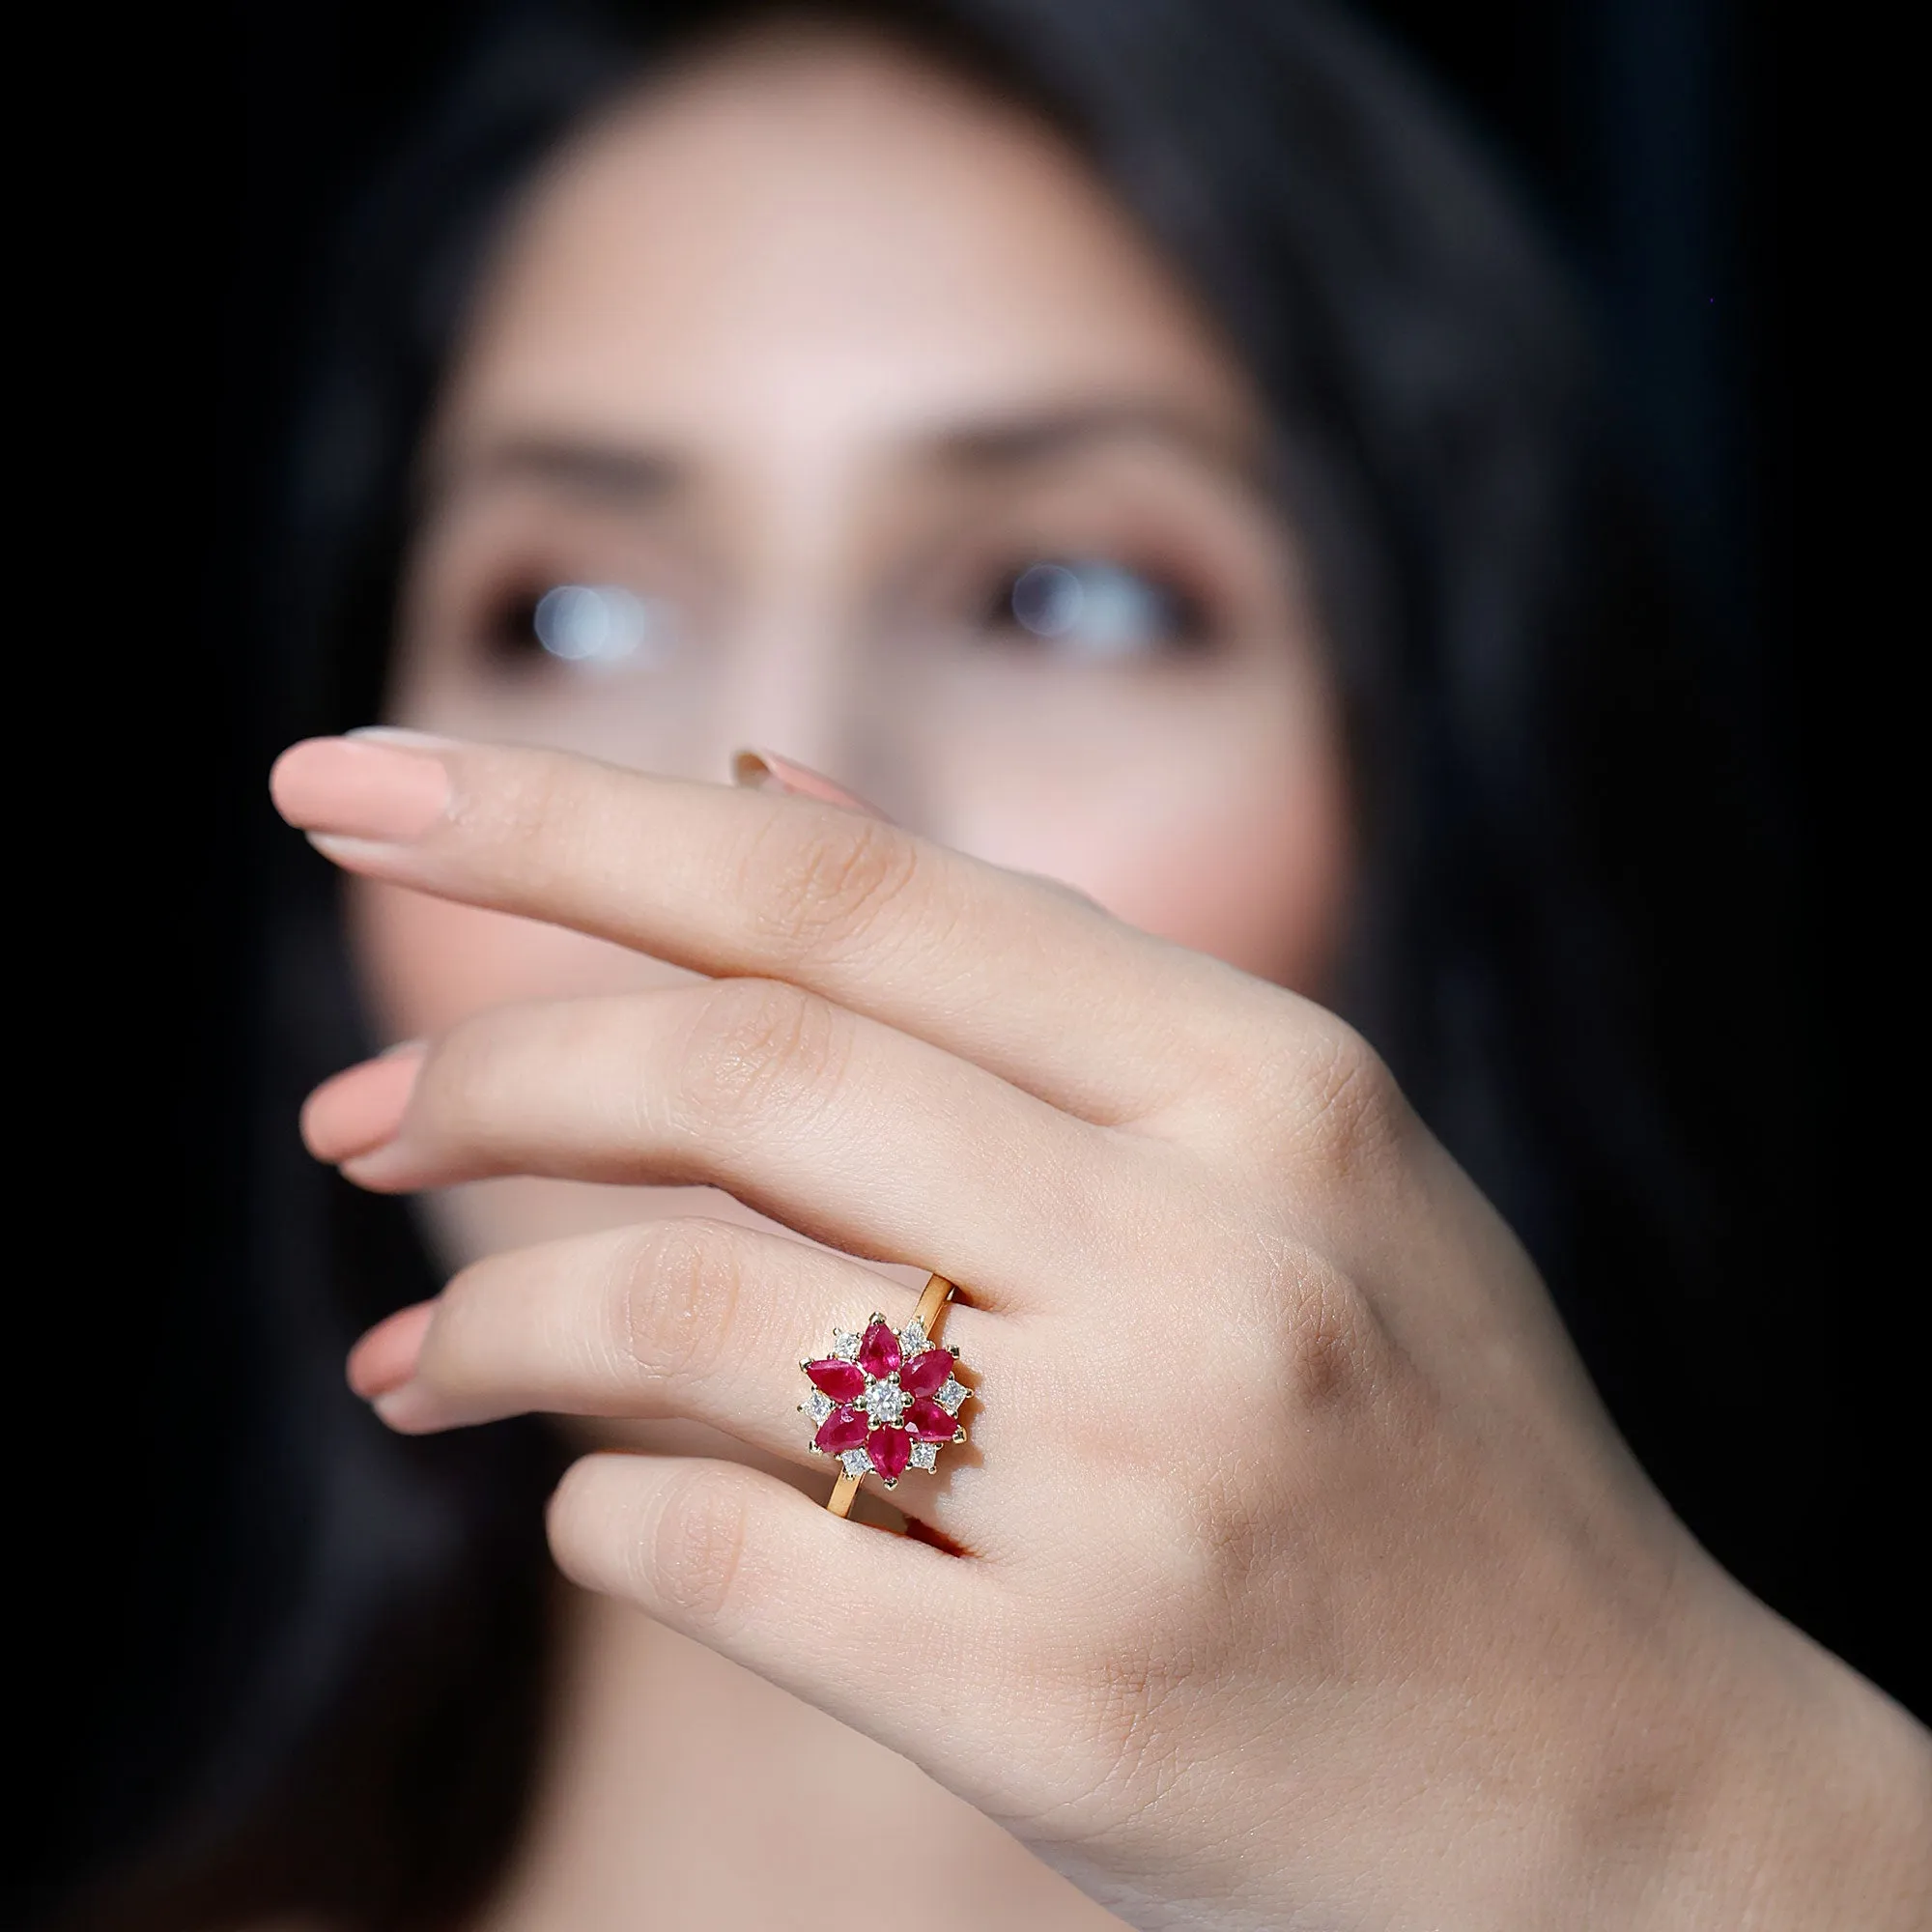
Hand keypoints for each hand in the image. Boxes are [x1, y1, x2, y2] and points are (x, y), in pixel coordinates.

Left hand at [274, 732, 1929, 1929]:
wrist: (1618, 1786)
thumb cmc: (1419, 1433)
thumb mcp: (1288, 1154)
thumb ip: (1029, 972)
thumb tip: (758, 782)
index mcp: (1262, 1081)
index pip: (843, 887)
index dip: (558, 821)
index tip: (339, 782)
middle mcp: (1211, 1252)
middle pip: (738, 1074)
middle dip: (486, 1071)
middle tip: (350, 1116)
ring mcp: (1145, 1488)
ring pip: (682, 1322)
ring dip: (491, 1320)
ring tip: (411, 1357)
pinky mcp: (1071, 1711)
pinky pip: (715, 1558)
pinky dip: (598, 1512)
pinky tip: (591, 1508)